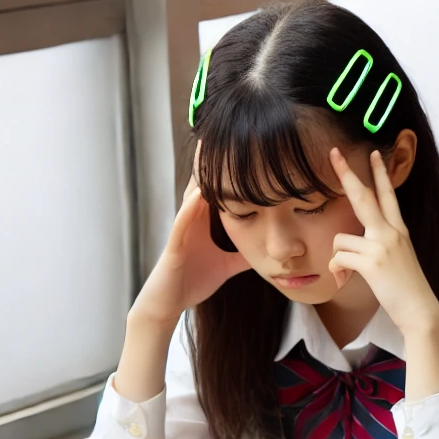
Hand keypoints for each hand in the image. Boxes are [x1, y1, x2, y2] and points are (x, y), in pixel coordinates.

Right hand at [129, 144, 252, 328]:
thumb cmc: (194, 281)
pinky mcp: (174, 244)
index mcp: (204, 222)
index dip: (232, 171)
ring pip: (193, 196)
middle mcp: (191, 219)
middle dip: (216, 162)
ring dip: (202, 175)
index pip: (219, 190)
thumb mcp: (229, 264)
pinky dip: (190, 207)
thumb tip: (269, 248)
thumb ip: (245, 253)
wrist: (170, 302)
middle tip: (231, 135)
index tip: (250, 151)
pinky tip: (200, 193)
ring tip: (214, 151)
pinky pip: (181, 221)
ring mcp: (181, 229)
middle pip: (205, 184)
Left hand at [326, 148, 438, 336]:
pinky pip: (338, 258)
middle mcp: (391, 232)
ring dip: (339, 257)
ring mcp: (382, 245)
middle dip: (347, 174)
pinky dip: (338, 271)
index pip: (388, 195)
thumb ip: (378, 244)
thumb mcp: (398, 258)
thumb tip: (349, 245)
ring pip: (340, 238)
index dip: (380, 173)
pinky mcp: (371, 262)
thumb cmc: (406, 287)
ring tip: (349, 272)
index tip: (374, 154)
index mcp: (399, 230)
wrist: (420, 309)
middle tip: (333, 153)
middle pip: (363, 196)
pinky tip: (346, 280)